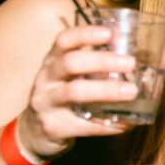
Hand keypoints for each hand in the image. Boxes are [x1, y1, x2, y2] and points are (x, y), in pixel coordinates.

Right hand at [17, 23, 139, 158]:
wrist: (33, 131)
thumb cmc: (59, 96)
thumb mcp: (66, 76)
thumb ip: (89, 63)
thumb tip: (126, 47)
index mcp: (51, 62)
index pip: (63, 40)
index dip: (85, 34)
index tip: (109, 33)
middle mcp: (45, 79)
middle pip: (70, 63)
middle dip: (101, 61)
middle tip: (130, 63)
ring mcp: (46, 104)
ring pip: (74, 92)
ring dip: (106, 90)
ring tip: (131, 92)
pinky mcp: (53, 127)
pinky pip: (84, 126)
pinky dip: (108, 124)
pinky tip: (126, 123)